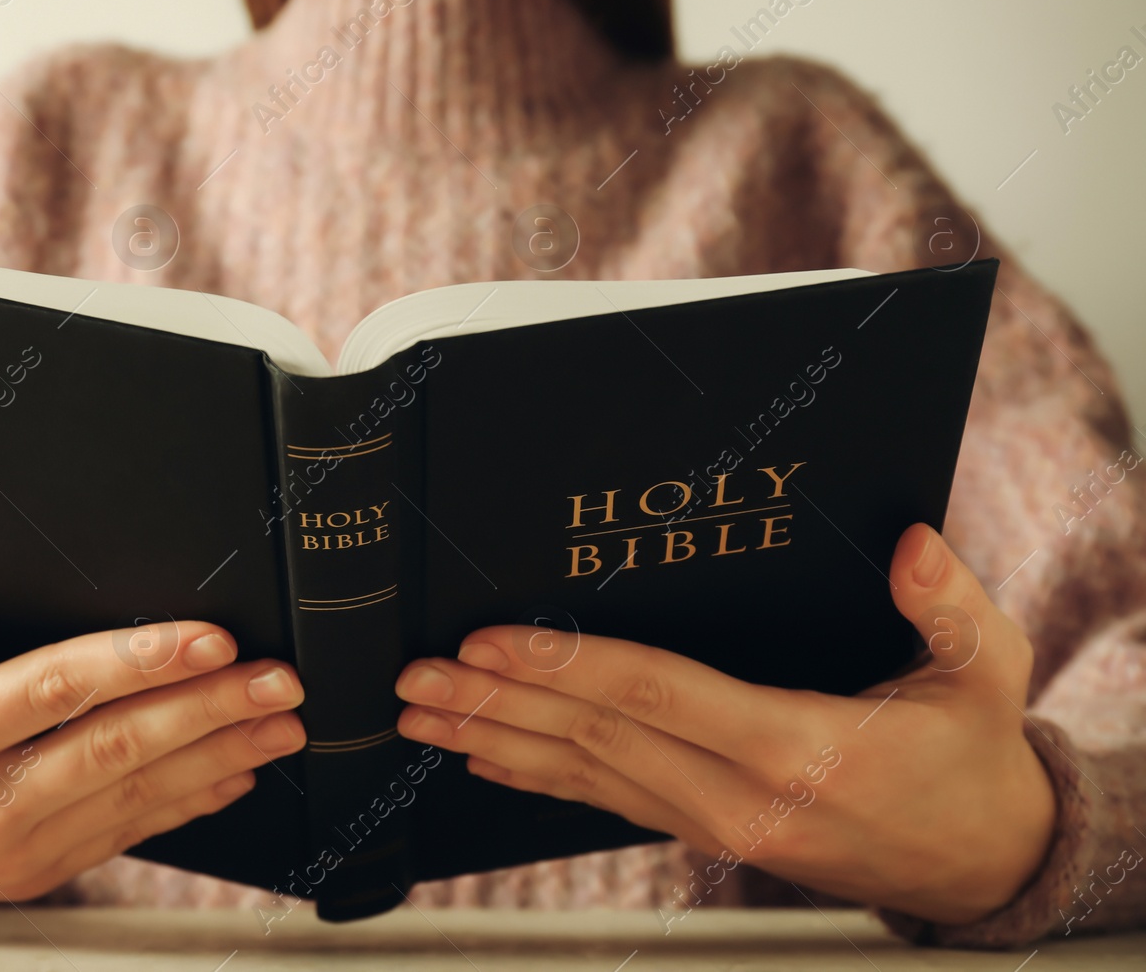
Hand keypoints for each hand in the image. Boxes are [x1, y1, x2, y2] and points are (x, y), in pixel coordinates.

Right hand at [0, 527, 305, 919]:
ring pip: (134, 798)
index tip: (208, 639)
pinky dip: (187, 806)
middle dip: (208, 712)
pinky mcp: (31, 871)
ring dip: (218, 758)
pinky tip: (236, 776)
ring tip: (284, 724)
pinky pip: (124, 836)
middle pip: (114, 749)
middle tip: (280, 680)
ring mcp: (10, 847)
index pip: (49, 692)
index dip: (135, 661)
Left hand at [394, 523, 1056, 923]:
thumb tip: (912, 540)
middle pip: (594, 736)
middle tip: (415, 678)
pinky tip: (482, 756)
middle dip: (497, 702)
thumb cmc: (972, 758)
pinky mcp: (702, 830)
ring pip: (584, 773)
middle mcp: (740, 795)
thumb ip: (949, 605)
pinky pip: (602, 800)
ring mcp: (714, 823)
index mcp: (798, 747)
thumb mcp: (987, 673)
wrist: (981, 863)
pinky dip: (535, 776)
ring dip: (495, 738)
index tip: (488, 642)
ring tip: (420, 717)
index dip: (565, 666)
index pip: (657, 695)